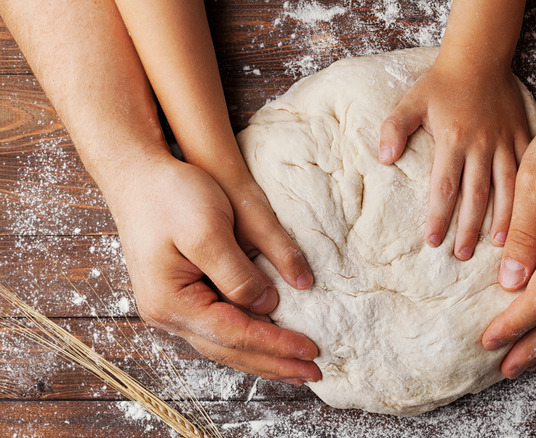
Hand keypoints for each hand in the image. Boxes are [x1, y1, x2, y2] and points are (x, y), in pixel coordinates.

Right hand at [109, 155, 320, 383]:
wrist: (136, 176)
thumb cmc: (169, 196)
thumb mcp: (207, 230)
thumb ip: (237, 273)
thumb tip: (267, 305)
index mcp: (172, 302)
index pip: (235, 334)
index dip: (276, 344)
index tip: (311, 350)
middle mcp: (169, 314)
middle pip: (230, 351)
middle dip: (274, 363)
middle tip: (314, 374)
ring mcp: (173, 308)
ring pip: (225, 345)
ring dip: (263, 358)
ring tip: (297, 368)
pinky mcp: (183, 296)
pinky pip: (221, 328)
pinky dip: (249, 339)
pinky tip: (269, 344)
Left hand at [378, 57, 529, 259]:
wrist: (479, 57)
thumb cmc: (442, 84)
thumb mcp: (411, 100)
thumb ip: (394, 128)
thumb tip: (384, 158)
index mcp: (453, 139)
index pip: (444, 187)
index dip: (439, 216)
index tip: (433, 241)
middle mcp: (481, 145)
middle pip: (475, 195)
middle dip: (468, 228)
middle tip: (461, 255)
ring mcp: (505, 142)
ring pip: (506, 187)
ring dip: (503, 219)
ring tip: (500, 248)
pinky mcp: (523, 136)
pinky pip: (529, 169)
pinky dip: (529, 194)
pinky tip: (530, 217)